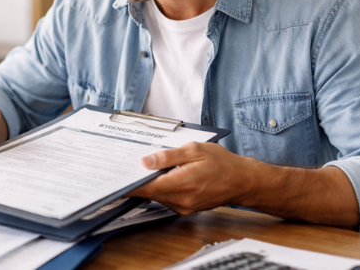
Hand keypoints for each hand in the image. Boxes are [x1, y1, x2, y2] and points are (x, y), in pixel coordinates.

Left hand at [126, 142, 253, 214]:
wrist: (242, 181)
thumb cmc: (222, 163)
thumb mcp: (194, 150)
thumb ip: (168, 157)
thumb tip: (146, 162)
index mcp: (183, 183)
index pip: (148, 187)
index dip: (130, 184)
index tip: (117, 179)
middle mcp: (182, 199)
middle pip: (150, 193)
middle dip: (138, 181)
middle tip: (127, 168)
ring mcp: (184, 207)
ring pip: (157, 197)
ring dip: (150, 185)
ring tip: (147, 169)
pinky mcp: (186, 209)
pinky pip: (166, 200)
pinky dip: (161, 189)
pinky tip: (163, 177)